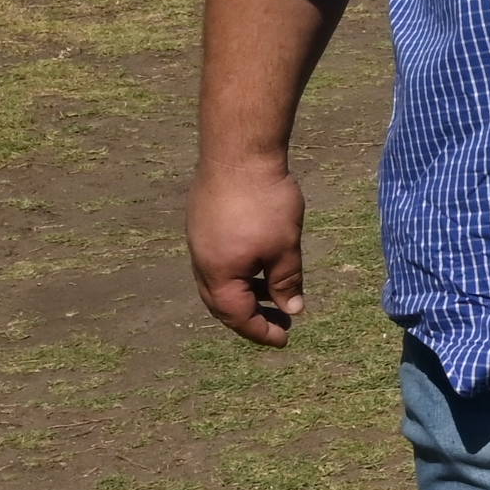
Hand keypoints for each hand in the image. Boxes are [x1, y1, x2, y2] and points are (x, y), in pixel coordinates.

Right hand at [188, 154, 305, 345]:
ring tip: (273, 293)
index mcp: (219, 274)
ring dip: (243, 293)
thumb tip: (292, 309)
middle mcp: (201, 261)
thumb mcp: (284, 247)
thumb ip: (287, 281)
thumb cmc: (265, 201)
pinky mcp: (201, 221)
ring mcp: (197, 240)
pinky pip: (215, 260)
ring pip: (217, 281)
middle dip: (248, 317)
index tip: (284, 338)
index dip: (261, 331)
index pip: (238, 316)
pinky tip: (258, 261)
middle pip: (221, 304)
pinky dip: (236, 271)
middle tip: (276, 323)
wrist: (239, 150)